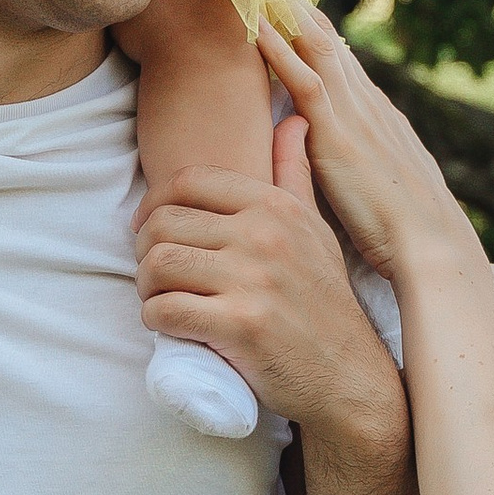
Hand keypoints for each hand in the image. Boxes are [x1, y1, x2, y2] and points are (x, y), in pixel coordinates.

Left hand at [137, 117, 403, 437]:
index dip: (155, 203)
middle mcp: (265, 236)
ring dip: (147, 286)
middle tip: (154, 274)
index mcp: (276, 206)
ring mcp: (253, 280)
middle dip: (145, 250)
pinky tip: (172, 326)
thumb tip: (296, 120)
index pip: (188, 181)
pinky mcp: (240, 326)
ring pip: (158, 264)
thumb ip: (295, 174)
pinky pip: (165, 311)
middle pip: (164, 223)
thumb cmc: (323, 301)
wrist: (347, 374)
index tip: (152, 230)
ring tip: (160, 297)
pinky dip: (156, 320)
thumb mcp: (316, 229)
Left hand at [256, 10, 478, 282]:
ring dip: (291, 17)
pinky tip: (259, 27)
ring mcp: (355, 118)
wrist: (433, 248)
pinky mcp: (339, 136)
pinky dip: (282, 50)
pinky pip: (306, 81)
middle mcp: (370, 109)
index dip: (323, 41)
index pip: (347, 71)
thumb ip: (366, 176)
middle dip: (306, 16)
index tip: (300, 15)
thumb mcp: (388, 193)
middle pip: (332, 50)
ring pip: (319, 52)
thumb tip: (349, 176)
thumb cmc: (409, 236)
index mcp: (382, 122)